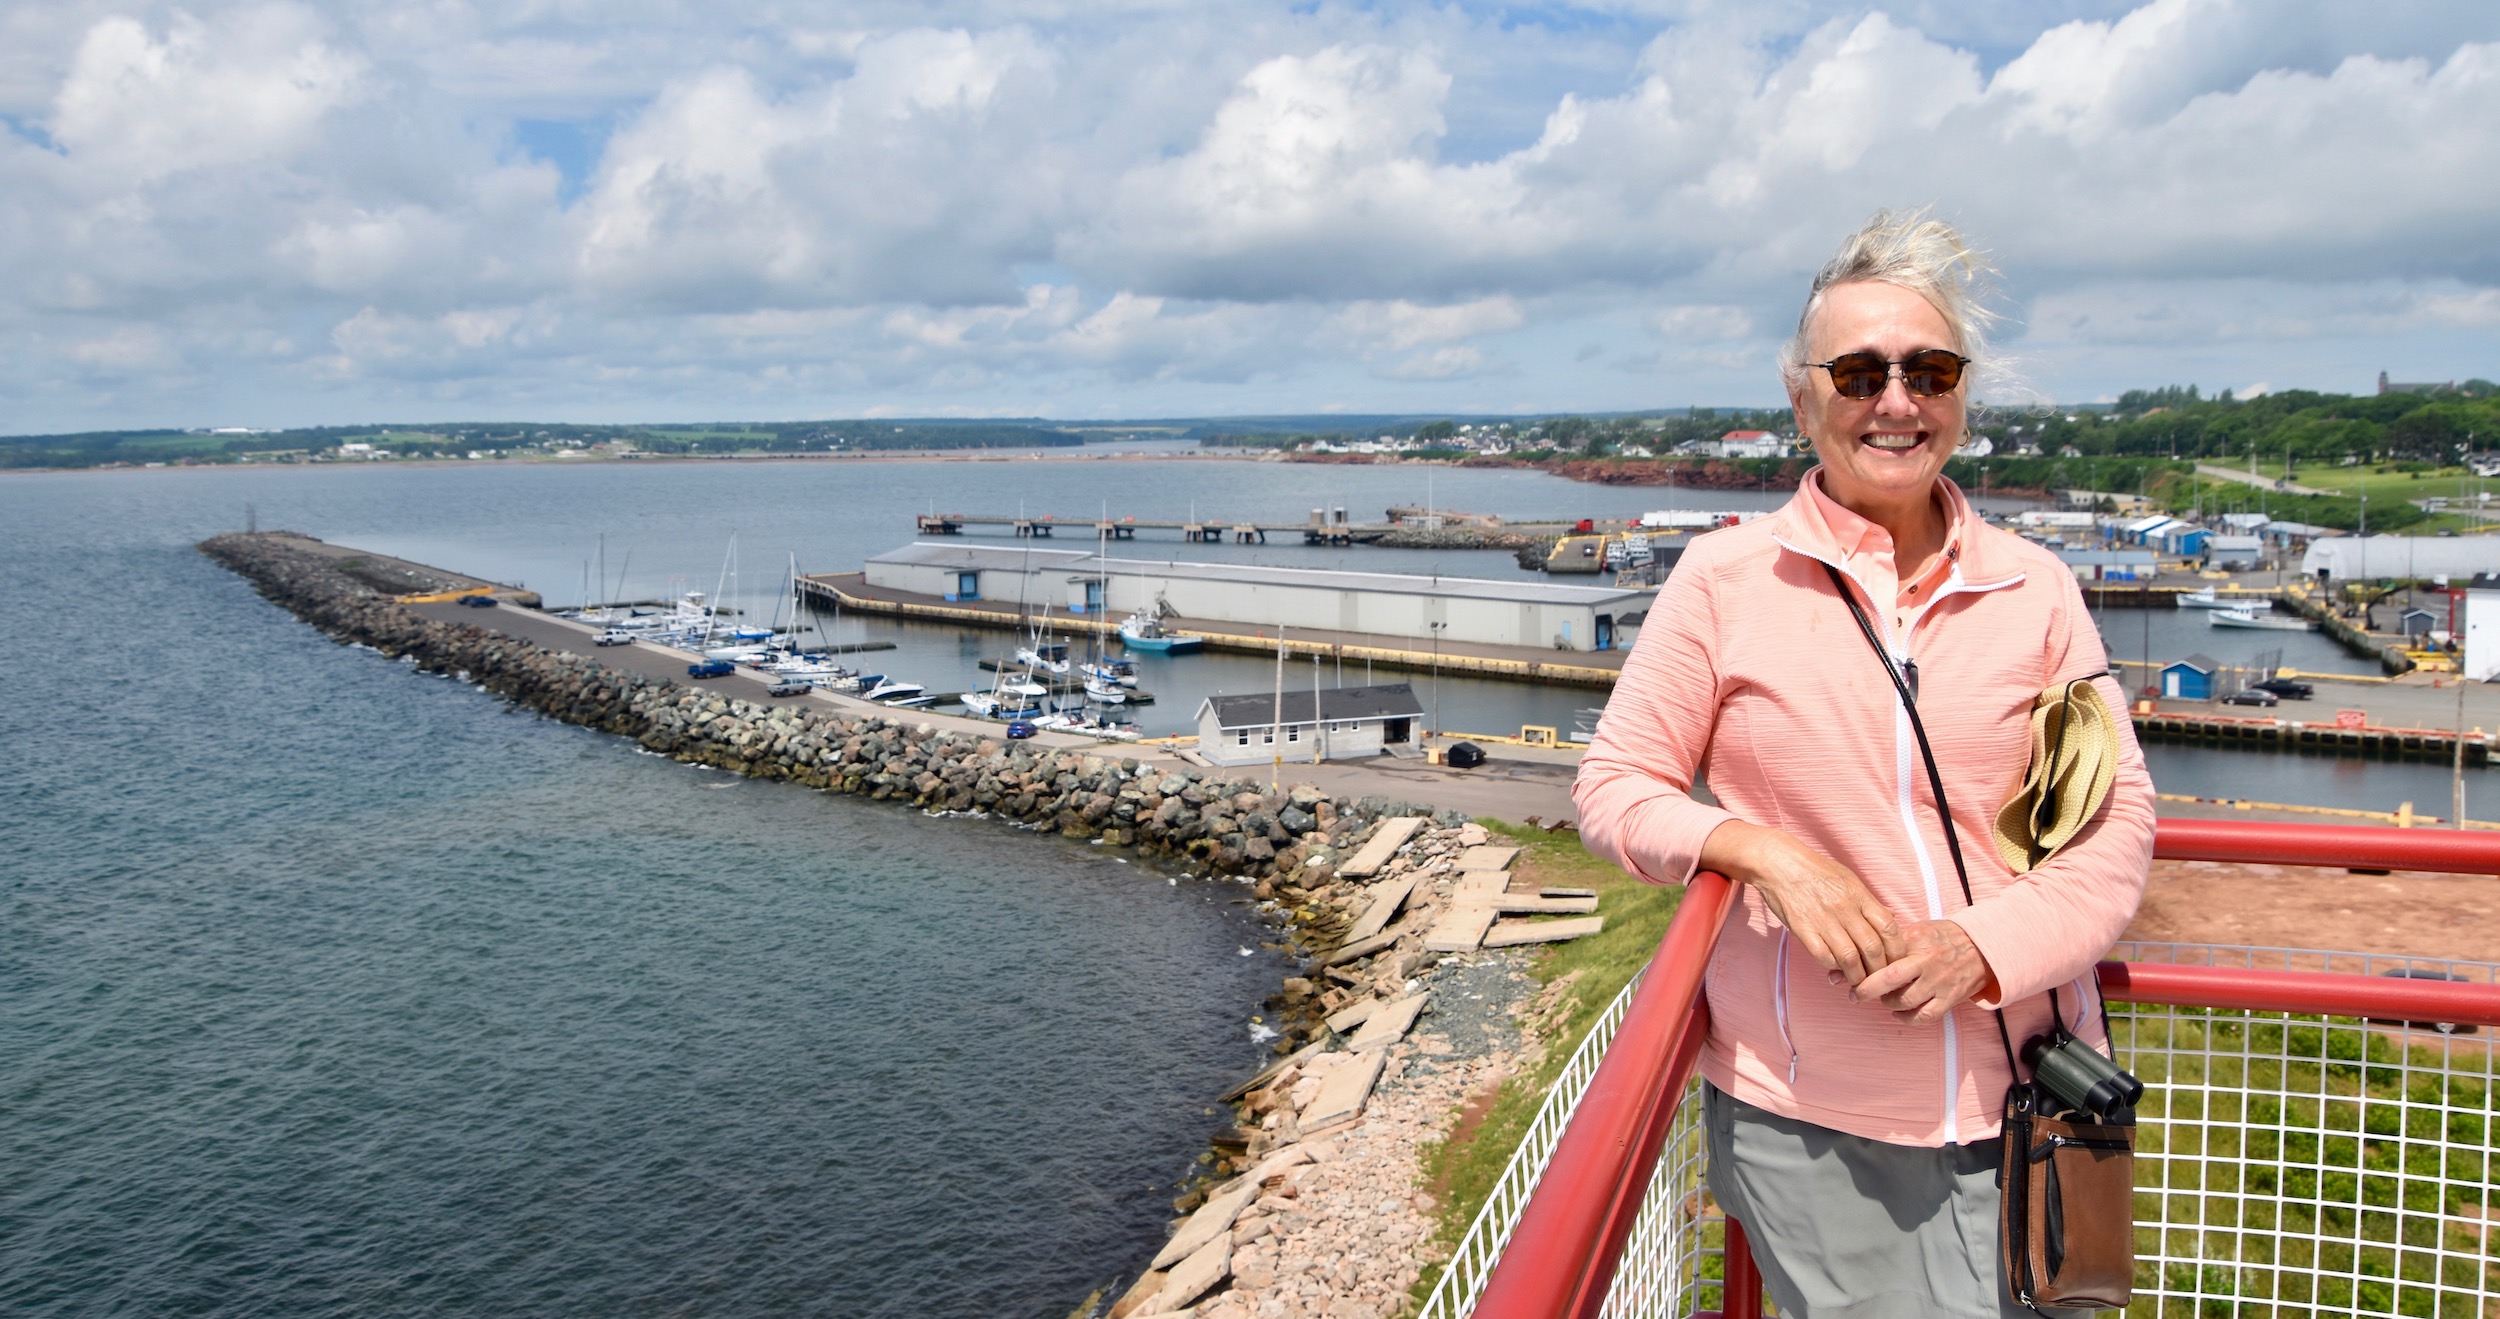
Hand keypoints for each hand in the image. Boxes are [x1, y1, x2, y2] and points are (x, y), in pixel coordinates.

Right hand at [1701, 821, 1904, 985]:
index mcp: (1859, 895)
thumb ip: (1868, 902)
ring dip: (1856, 975)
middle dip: (1879, 970)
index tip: (1896, 961)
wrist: (1778, 863)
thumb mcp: (1848, 879)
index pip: (1889, 928)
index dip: (1897, 950)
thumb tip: (1890, 919)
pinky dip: (1832, 966)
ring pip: (1849, 958)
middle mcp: (1844, 908)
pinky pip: (1823, 956)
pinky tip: (1834, 967)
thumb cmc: (1815, 870)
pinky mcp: (1802, 929)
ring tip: (1858, 980)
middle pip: (1872, 948)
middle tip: (1879, 979)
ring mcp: (1822, 919)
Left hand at [1852, 920, 1996, 1024]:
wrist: (1982, 946)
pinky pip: (1924, 1016)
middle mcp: (1927, 960)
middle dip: (1866, 989)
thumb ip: (1887, 941)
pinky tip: (1897, 1013)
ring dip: (1888, 1003)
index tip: (1845, 974)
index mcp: (1914, 939)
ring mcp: (1939, 981)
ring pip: (1905, 1000)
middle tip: (1855, 995)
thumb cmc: (1941, 937)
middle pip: (1889, 978)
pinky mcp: (1950, 998)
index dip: (1860, 966)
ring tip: (1883, 999)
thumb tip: (1852, 951)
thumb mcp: (1916, 930)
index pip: (1880, 953)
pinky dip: (1907, 1018)